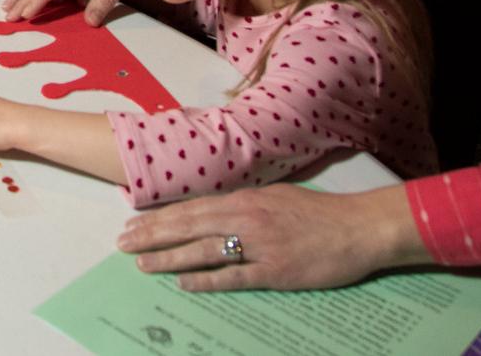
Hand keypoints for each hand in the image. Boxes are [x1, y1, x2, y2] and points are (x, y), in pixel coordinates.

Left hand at [116, 183, 425, 292]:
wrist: (357, 227)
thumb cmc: (317, 213)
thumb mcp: (274, 197)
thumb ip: (243, 204)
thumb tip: (213, 210)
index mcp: (244, 199)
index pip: (191, 208)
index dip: (159, 217)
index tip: (132, 224)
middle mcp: (245, 218)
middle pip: (188, 226)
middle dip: (152, 235)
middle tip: (122, 244)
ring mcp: (259, 245)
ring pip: (204, 250)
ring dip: (169, 257)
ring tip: (142, 263)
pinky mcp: (275, 271)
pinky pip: (234, 276)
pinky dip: (207, 279)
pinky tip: (185, 283)